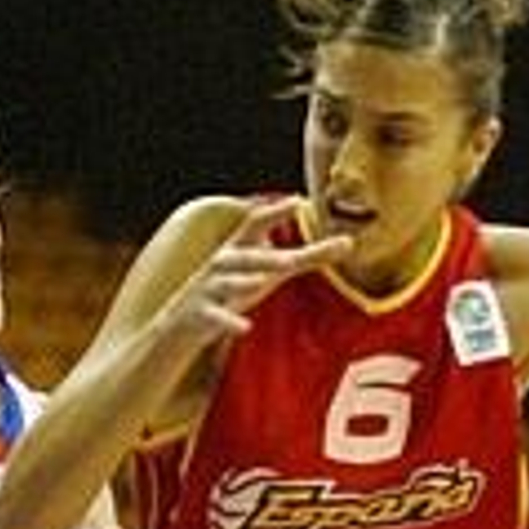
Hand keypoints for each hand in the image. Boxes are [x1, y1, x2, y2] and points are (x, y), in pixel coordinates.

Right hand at [166, 196, 352, 344]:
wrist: (181, 324)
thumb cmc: (232, 291)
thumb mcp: (268, 273)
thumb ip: (305, 258)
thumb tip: (347, 243)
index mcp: (238, 250)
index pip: (254, 224)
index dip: (274, 213)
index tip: (297, 200)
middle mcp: (221, 264)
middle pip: (244, 256)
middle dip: (266, 256)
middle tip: (291, 259)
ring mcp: (208, 289)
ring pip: (225, 282)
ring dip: (242, 281)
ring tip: (260, 281)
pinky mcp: (199, 314)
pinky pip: (214, 317)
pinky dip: (228, 321)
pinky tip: (245, 327)